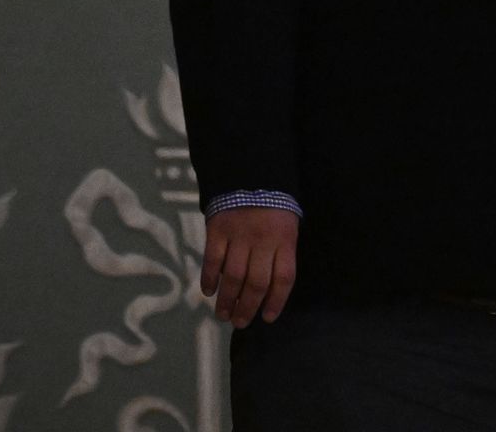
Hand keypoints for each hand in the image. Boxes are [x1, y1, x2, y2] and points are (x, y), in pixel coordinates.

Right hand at [200, 206, 297, 327]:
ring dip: (227, 300)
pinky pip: (213, 260)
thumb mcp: (287, 227)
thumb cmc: (273, 207)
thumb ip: (281, 254)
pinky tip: (208, 291)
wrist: (251, 173)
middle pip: (256, 283)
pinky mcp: (218, 230)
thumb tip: (270, 291)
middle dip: (247, 308)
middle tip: (240, 323)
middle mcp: (263, 241)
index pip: (283, 278)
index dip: (276, 301)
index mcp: (285, 241)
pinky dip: (209, 278)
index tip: (267, 318)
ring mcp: (239, 236)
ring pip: (233, 276)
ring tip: (223, 315)